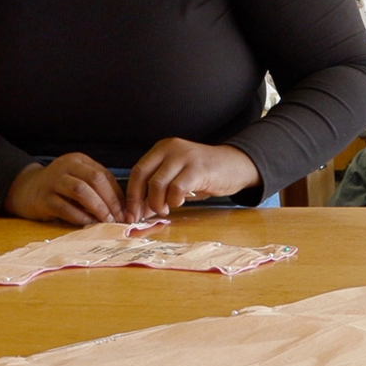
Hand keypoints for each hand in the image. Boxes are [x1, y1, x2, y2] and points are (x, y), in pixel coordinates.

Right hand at [4, 154, 125, 224]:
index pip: (104, 175)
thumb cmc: (58, 187)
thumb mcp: (77, 179)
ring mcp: (53, 181)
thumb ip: (96, 188)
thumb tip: (122, 208)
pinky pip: (65, 208)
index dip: (118, 194)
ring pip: (81, 191)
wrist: (24, 190)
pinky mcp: (43, 199)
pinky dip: (80, 217)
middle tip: (119, 218)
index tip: (127, 211)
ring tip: (107, 221)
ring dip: (98, 207)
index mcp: (78, 160)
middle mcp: (66, 166)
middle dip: (110, 200)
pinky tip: (89, 224)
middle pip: (95, 179)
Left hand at [125, 140, 259, 221]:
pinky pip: (177, 188)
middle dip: (139, 200)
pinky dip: (174, 200)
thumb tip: (140, 210)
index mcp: (162, 149)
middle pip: (142, 175)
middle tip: (141, 216)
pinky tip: (179, 202)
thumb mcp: (177, 176)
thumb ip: (159, 189)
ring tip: (166, 209)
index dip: (131, 194)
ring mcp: (184, 156)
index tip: (130, 213)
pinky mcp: (198, 168)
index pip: (137, 171)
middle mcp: (170, 148)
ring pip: (157, 183)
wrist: (235, 165)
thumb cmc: (204, 173)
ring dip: (158, 203)